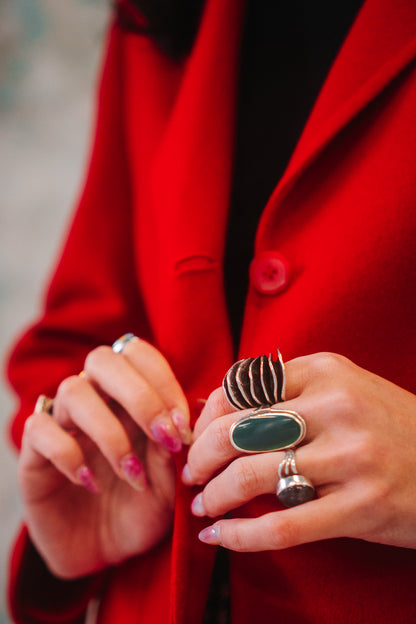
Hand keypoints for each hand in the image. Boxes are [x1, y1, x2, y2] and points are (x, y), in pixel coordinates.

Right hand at [19, 337, 190, 577]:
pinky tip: (90, 483)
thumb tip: (182, 420)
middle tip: (165, 437)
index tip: (184, 425)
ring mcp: (61, 422)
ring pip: (73, 391)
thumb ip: (172, 451)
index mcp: (128, 394)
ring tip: (133, 475)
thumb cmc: (141, 509)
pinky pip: (40, 429)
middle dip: (140, 396)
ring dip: (110, 431)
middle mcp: (93, 399)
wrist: (104, 555)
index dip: (163, 381)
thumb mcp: (169, 485)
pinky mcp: (33, 452)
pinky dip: (68, 453)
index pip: (138, 355)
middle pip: (103, 360)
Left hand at [183, 352, 415, 551]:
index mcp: (326, 370)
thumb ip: (288, 391)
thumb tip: (217, 410)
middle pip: (238, 429)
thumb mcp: (343, 388)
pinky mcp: (361, 507)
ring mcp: (351, 457)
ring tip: (203, 506)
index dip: (207, 416)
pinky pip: (282, 525)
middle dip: (200, 457)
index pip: (241, 386)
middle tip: (191, 474)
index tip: (198, 436)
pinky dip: (241, 535)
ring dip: (215, 495)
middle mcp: (337, 406)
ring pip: (252, 474)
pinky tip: (220, 536)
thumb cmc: (387, 426)